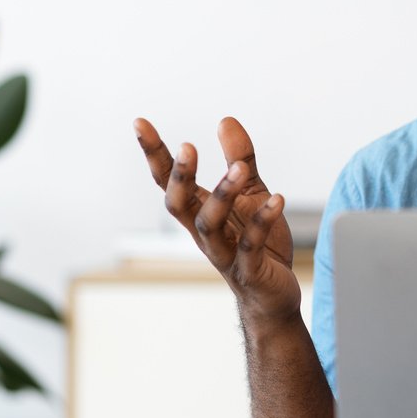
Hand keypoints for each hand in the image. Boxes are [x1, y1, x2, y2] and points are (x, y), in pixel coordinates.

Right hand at [134, 116, 300, 326]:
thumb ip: (239, 159)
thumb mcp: (251, 194)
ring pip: (209, 225)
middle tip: (188, 146)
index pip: (169, 181)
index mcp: (200, 213)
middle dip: (180, 177)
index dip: (154, 153)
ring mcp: (225, 254)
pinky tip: (277, 199)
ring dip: (222, 195)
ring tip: (240, 169)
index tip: (139, 122)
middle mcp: (205, 234)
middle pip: (178, 205)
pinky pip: (250, 246)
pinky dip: (262, 222)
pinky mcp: (249, 271)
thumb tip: (225, 120)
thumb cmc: (257, 245)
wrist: (273, 297)